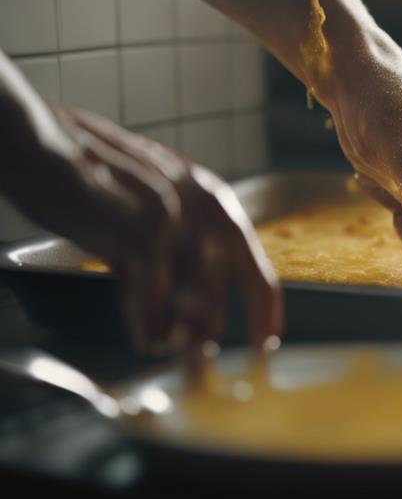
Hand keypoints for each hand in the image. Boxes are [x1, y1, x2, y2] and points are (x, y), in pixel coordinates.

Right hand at [10, 104, 281, 352]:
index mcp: (212, 199)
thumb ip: (169, 253)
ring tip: (165, 346)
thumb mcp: (145, 210)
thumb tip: (176, 316)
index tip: (267, 341)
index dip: (265, 307)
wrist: (37, 142)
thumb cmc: (89, 179)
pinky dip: (148, 322)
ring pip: (191, 296)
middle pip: (223, 287)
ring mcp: (173, 217)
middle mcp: (202, 205)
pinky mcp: (137, 229)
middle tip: (197, 356)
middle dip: (210, 327)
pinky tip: (144, 337)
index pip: (254, 263)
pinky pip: (151, 294)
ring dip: (179, 332)